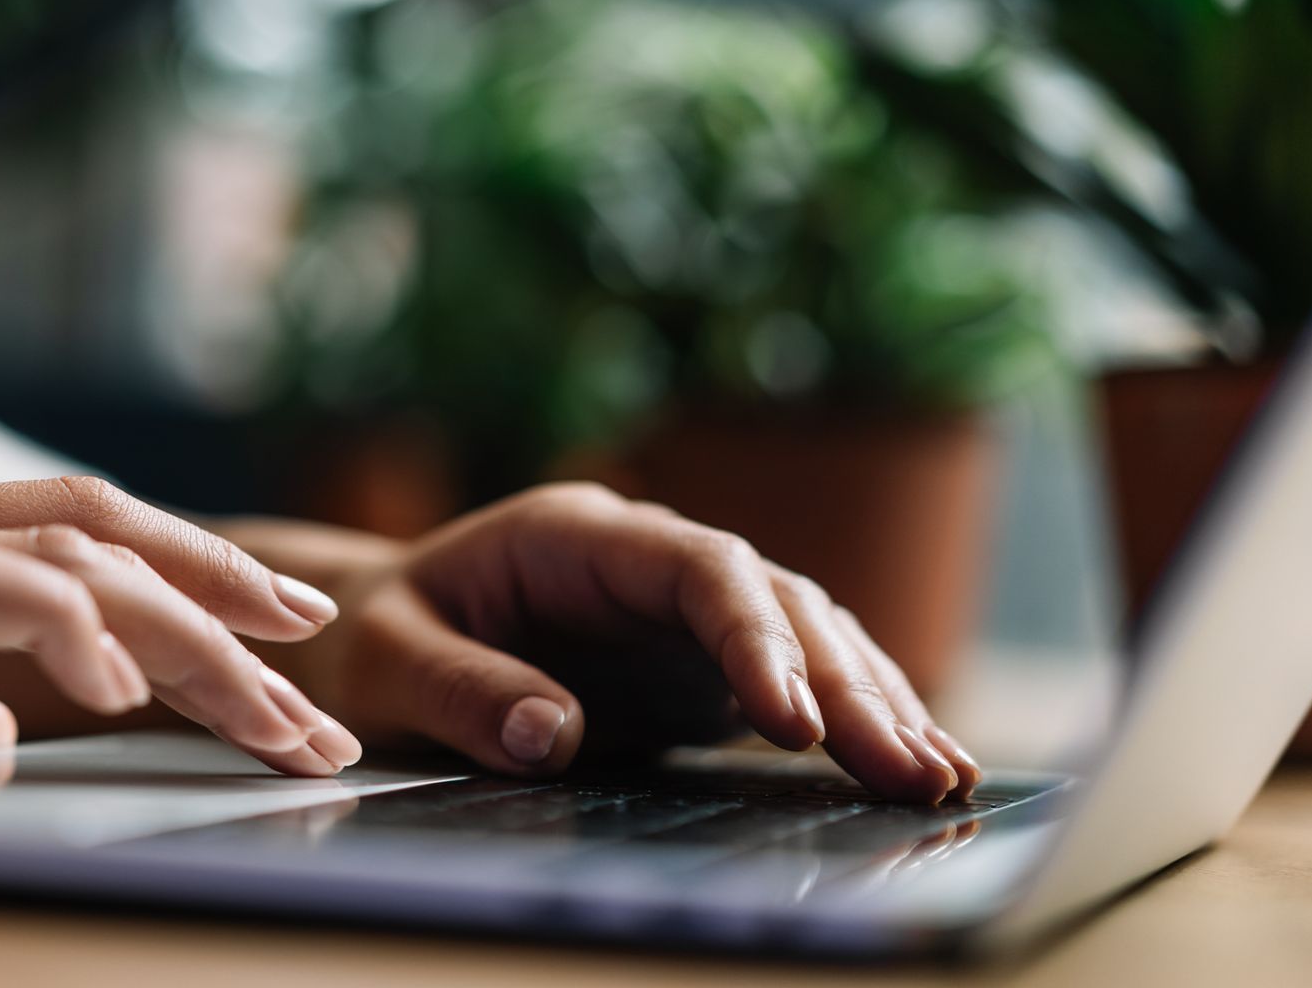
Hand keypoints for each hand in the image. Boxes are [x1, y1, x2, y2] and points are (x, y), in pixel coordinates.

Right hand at [0, 478, 359, 810]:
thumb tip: (0, 738)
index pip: (78, 536)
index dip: (191, 575)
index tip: (278, 632)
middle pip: (108, 539)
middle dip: (231, 605)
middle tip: (324, 678)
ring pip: (75, 557)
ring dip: (193, 639)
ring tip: (278, 714)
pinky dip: (68, 629)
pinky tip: (126, 693)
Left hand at [245, 484, 980, 802]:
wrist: (373, 632)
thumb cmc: (373, 638)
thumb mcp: (388, 659)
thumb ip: (460, 689)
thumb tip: (551, 735)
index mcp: (576, 536)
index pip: (697, 567)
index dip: (754, 635)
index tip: (792, 717)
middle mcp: (646, 562)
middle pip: (772, 599)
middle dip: (845, 681)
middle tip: (908, 768)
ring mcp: (678, 611)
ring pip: (802, 634)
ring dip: (872, 700)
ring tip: (938, 776)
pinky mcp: (692, 664)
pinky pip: (790, 680)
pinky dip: (849, 718)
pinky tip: (909, 764)